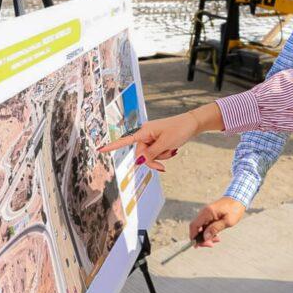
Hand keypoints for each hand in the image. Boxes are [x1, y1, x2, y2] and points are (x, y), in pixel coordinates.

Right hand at [99, 103, 222, 170]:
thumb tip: (138, 161)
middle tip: (163, 168)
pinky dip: (164, 154)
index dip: (112, 146)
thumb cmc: (180, 129)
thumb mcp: (165, 144)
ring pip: (150, 155)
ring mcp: (152, 137)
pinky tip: (173, 149)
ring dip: (161, 157)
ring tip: (172, 150)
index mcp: (144, 131)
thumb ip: (151, 154)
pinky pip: (157, 152)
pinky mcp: (158, 140)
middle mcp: (145, 134)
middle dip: (152, 161)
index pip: (125, 141)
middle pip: (141, 155)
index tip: (100, 149)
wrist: (192, 123)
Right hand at [189, 197, 246, 247]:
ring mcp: (207, 213)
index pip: (194, 225)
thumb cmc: (235, 209)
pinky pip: (206, 225)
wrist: (239, 198)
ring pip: (201, 228)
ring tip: (217, 240)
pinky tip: (217, 236)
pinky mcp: (210, 215)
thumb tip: (205, 237)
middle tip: (211, 245)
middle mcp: (205, 212)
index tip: (197, 245)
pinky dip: (209, 231)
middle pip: (196, 228)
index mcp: (208, 212)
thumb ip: (215, 229)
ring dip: (206, 236)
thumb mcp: (227, 221)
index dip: (193, 236)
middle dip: (201, 238)